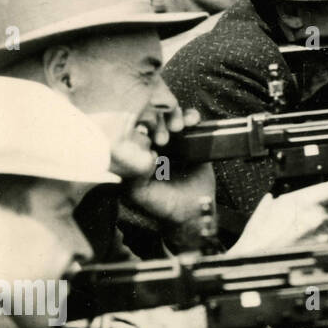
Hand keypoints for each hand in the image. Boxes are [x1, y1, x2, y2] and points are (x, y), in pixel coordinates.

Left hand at [118, 104, 217, 228]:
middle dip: (159, 121)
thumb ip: (133, 176)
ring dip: (175, 116)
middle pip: (154, 119)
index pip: (136, 130)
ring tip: (179, 127)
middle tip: (166, 135)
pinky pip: (192, 123)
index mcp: (140, 155)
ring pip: (172, 117)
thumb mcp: (139, 193)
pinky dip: (192, 116)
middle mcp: (156, 146)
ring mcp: (175, 143)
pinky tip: (193, 121)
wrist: (193, 212)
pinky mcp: (194, 142)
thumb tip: (141, 154)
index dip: (141, 126)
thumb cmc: (163, 205)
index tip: (149, 133)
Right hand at [228, 177, 327, 255]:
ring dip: (325, 228)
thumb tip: (282, 195)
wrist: (254, 264)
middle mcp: (320, 217)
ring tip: (302, 234)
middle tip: (310, 217)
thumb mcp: (269, 208)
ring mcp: (324, 235)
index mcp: (308, 201)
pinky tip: (304, 244)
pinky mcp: (324, 251)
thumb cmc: (259, 238)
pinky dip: (322, 242)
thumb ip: (284, 198)